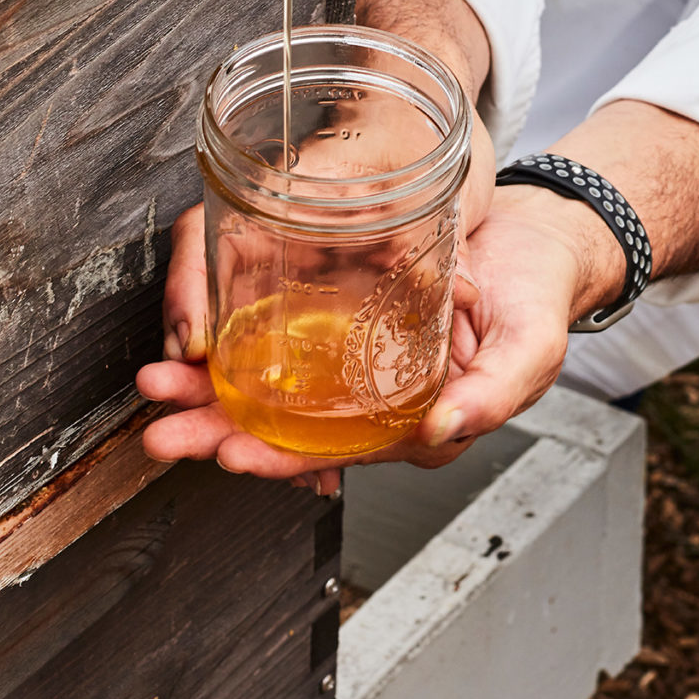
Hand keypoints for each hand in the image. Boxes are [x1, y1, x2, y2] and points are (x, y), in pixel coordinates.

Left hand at [139, 182, 620, 486]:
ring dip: (215, 392)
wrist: (539, 241)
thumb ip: (491, 395)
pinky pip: (290, 348)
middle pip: (291, 432)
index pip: (338, 453)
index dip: (280, 457)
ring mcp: (363, 370)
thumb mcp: (531, 348)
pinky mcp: (351, 328)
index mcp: (420, 428)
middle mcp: (383, 408)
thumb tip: (438, 430)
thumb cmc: (539, 298)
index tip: (226, 451)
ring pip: (278, 393)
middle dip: (221, 431)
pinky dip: (241, 349)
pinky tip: (197, 346)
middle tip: (161, 428)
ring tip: (159, 383)